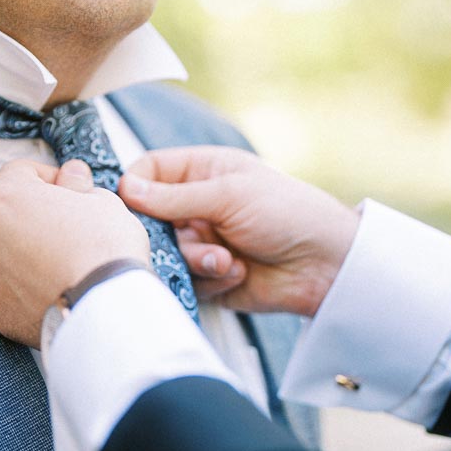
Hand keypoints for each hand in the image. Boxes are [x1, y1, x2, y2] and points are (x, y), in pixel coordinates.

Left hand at [0, 159, 149, 345]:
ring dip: (29, 254)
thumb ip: (78, 184)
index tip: (70, 190)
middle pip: (8, 216)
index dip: (50, 178)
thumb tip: (71, 177)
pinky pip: (11, 292)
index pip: (21, 173)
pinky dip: (29, 289)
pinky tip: (58, 290)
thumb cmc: (104, 250)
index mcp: (5, 197)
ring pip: (7, 255)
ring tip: (66, 265)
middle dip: (35, 218)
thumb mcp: (102, 200)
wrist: (105, 311)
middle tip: (71, 230)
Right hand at [119, 147, 358, 315]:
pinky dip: (212, 278)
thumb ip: (174, 196)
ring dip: (196, 258)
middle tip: (190, 236)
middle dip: (169, 233)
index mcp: (204, 171)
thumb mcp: (229, 194)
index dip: (134, 187)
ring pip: (168, 252)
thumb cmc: (287, 213)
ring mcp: (204, 241)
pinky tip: (238, 272)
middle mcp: (199, 205)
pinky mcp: (210, 275)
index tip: (129, 205)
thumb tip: (125, 189)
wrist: (325, 264)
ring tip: (225, 260)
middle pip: (150, 218)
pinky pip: (188, 279)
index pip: (150, 171)